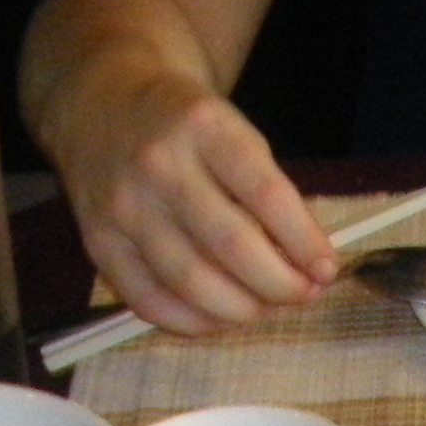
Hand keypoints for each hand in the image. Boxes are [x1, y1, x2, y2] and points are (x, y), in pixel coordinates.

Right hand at [52, 69, 338, 334]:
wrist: (106, 103)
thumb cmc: (188, 128)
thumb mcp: (235, 133)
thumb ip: (269, 192)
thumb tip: (307, 263)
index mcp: (205, 128)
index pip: (267, 195)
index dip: (304, 242)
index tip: (327, 269)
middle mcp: (159, 166)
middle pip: (230, 246)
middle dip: (279, 284)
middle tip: (303, 293)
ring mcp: (123, 206)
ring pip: (190, 281)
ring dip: (242, 309)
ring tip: (268, 307)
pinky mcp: (98, 241)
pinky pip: (148, 300)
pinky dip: (192, 321)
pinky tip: (221, 318)